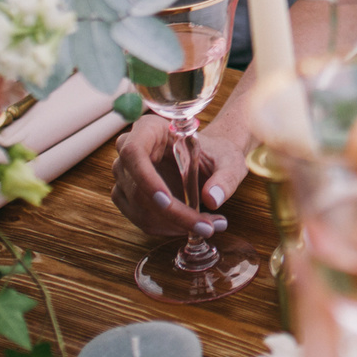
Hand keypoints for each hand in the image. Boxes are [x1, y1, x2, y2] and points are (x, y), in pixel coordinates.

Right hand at [110, 113, 245, 237]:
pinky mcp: (128, 196)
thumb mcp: (230, 161)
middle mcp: (130, 150)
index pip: (134, 152)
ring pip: (139, 209)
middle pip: (138, 188)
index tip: (167, 201)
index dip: (145, 178)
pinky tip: (190, 226)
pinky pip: (141, 219)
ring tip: (206, 226)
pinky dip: (167, 228)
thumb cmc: (218, 154)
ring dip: (172, 225)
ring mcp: (126, 175)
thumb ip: (225, 178)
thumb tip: (212, 199)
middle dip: (172, 213)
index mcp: (150, 129)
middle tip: (206, 226)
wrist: (211, 161)